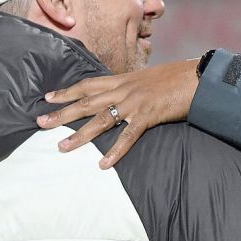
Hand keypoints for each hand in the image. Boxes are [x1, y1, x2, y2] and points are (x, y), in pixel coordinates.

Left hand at [36, 58, 198, 167]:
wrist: (200, 76)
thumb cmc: (178, 77)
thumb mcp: (150, 78)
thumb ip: (134, 87)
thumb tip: (125, 96)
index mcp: (124, 79)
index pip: (88, 83)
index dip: (67, 91)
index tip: (48, 97)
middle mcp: (125, 89)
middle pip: (86, 101)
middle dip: (62, 113)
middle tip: (40, 122)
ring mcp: (135, 102)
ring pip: (101, 119)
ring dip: (80, 135)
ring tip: (62, 148)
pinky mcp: (149, 115)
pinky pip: (128, 136)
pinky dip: (115, 151)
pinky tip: (104, 164)